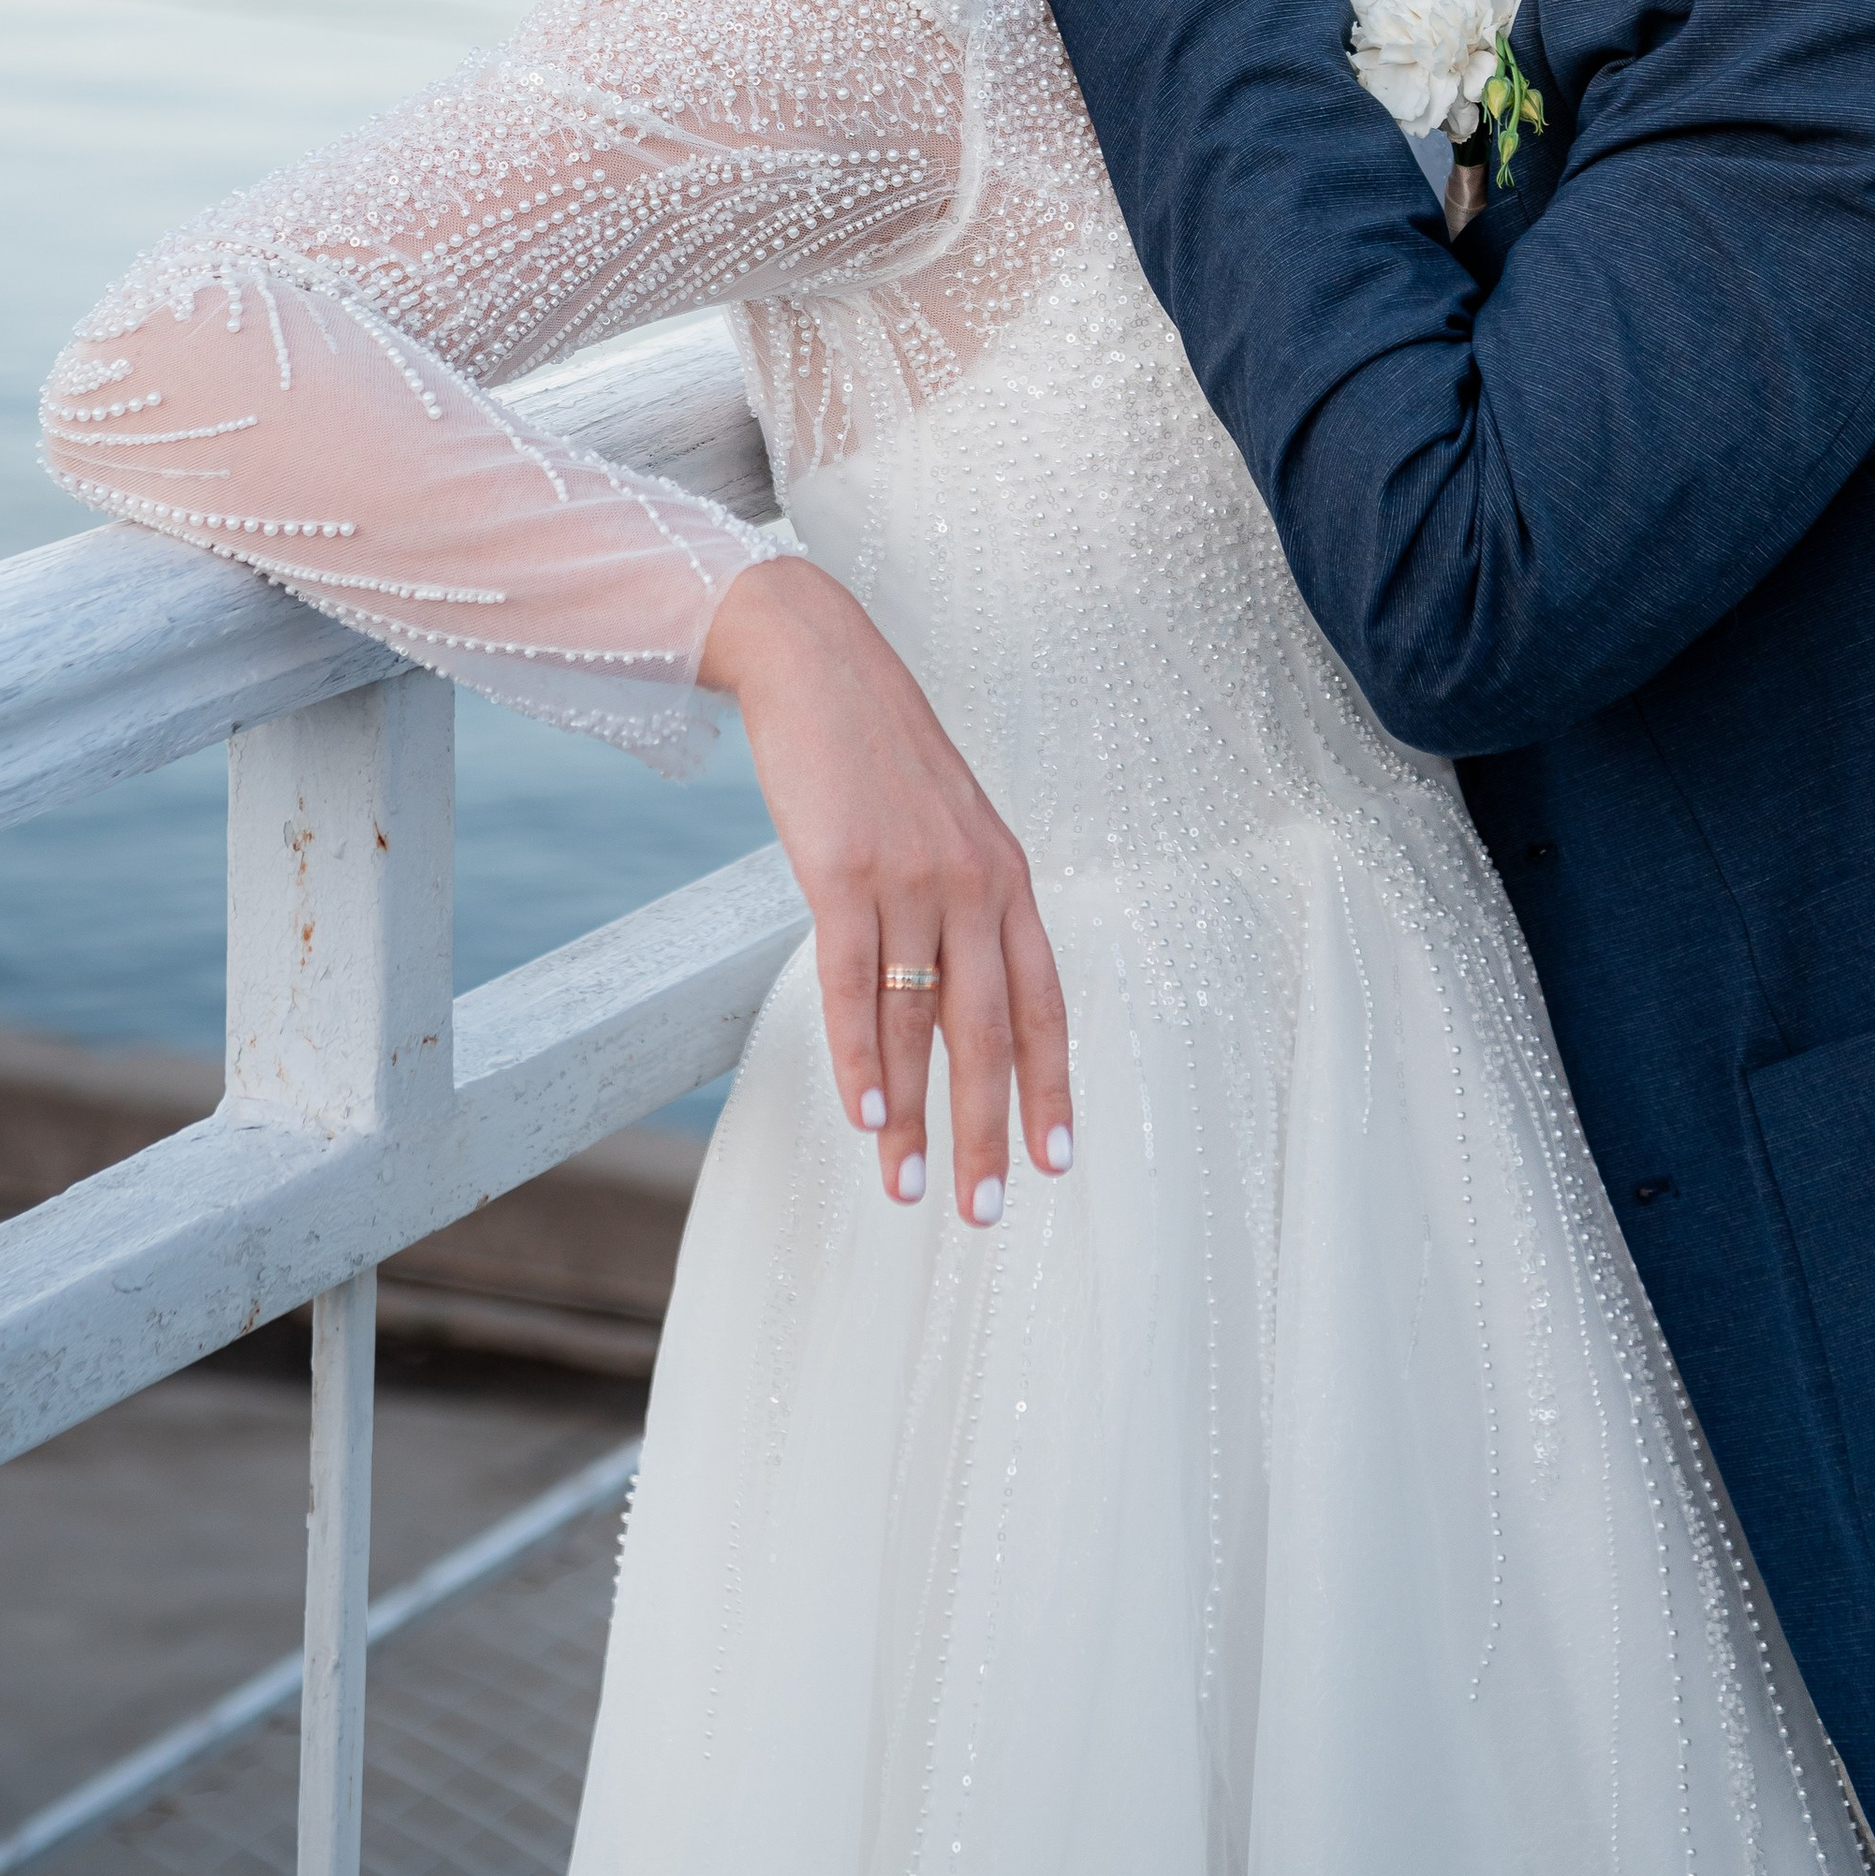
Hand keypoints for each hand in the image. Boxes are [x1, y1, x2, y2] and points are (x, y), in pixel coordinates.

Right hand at [699, 554, 1072, 1225]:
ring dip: (912, 1115)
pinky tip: (865, 1112)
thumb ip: (961, 905)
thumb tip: (957, 998)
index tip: (1055, 1159)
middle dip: (987, 1129)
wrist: (819, 664)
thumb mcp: (946, 825)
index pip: (1042, 1001)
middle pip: (991, 1030)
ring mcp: (909, 876)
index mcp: (1006, 876)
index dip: (1050, 1084)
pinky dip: (860, 1055)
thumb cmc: (877, 753)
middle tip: (983, 1211)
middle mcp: (973, 881)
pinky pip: (854, 982)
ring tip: (905, 1187)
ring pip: (919, 1022)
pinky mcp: (842, 870)